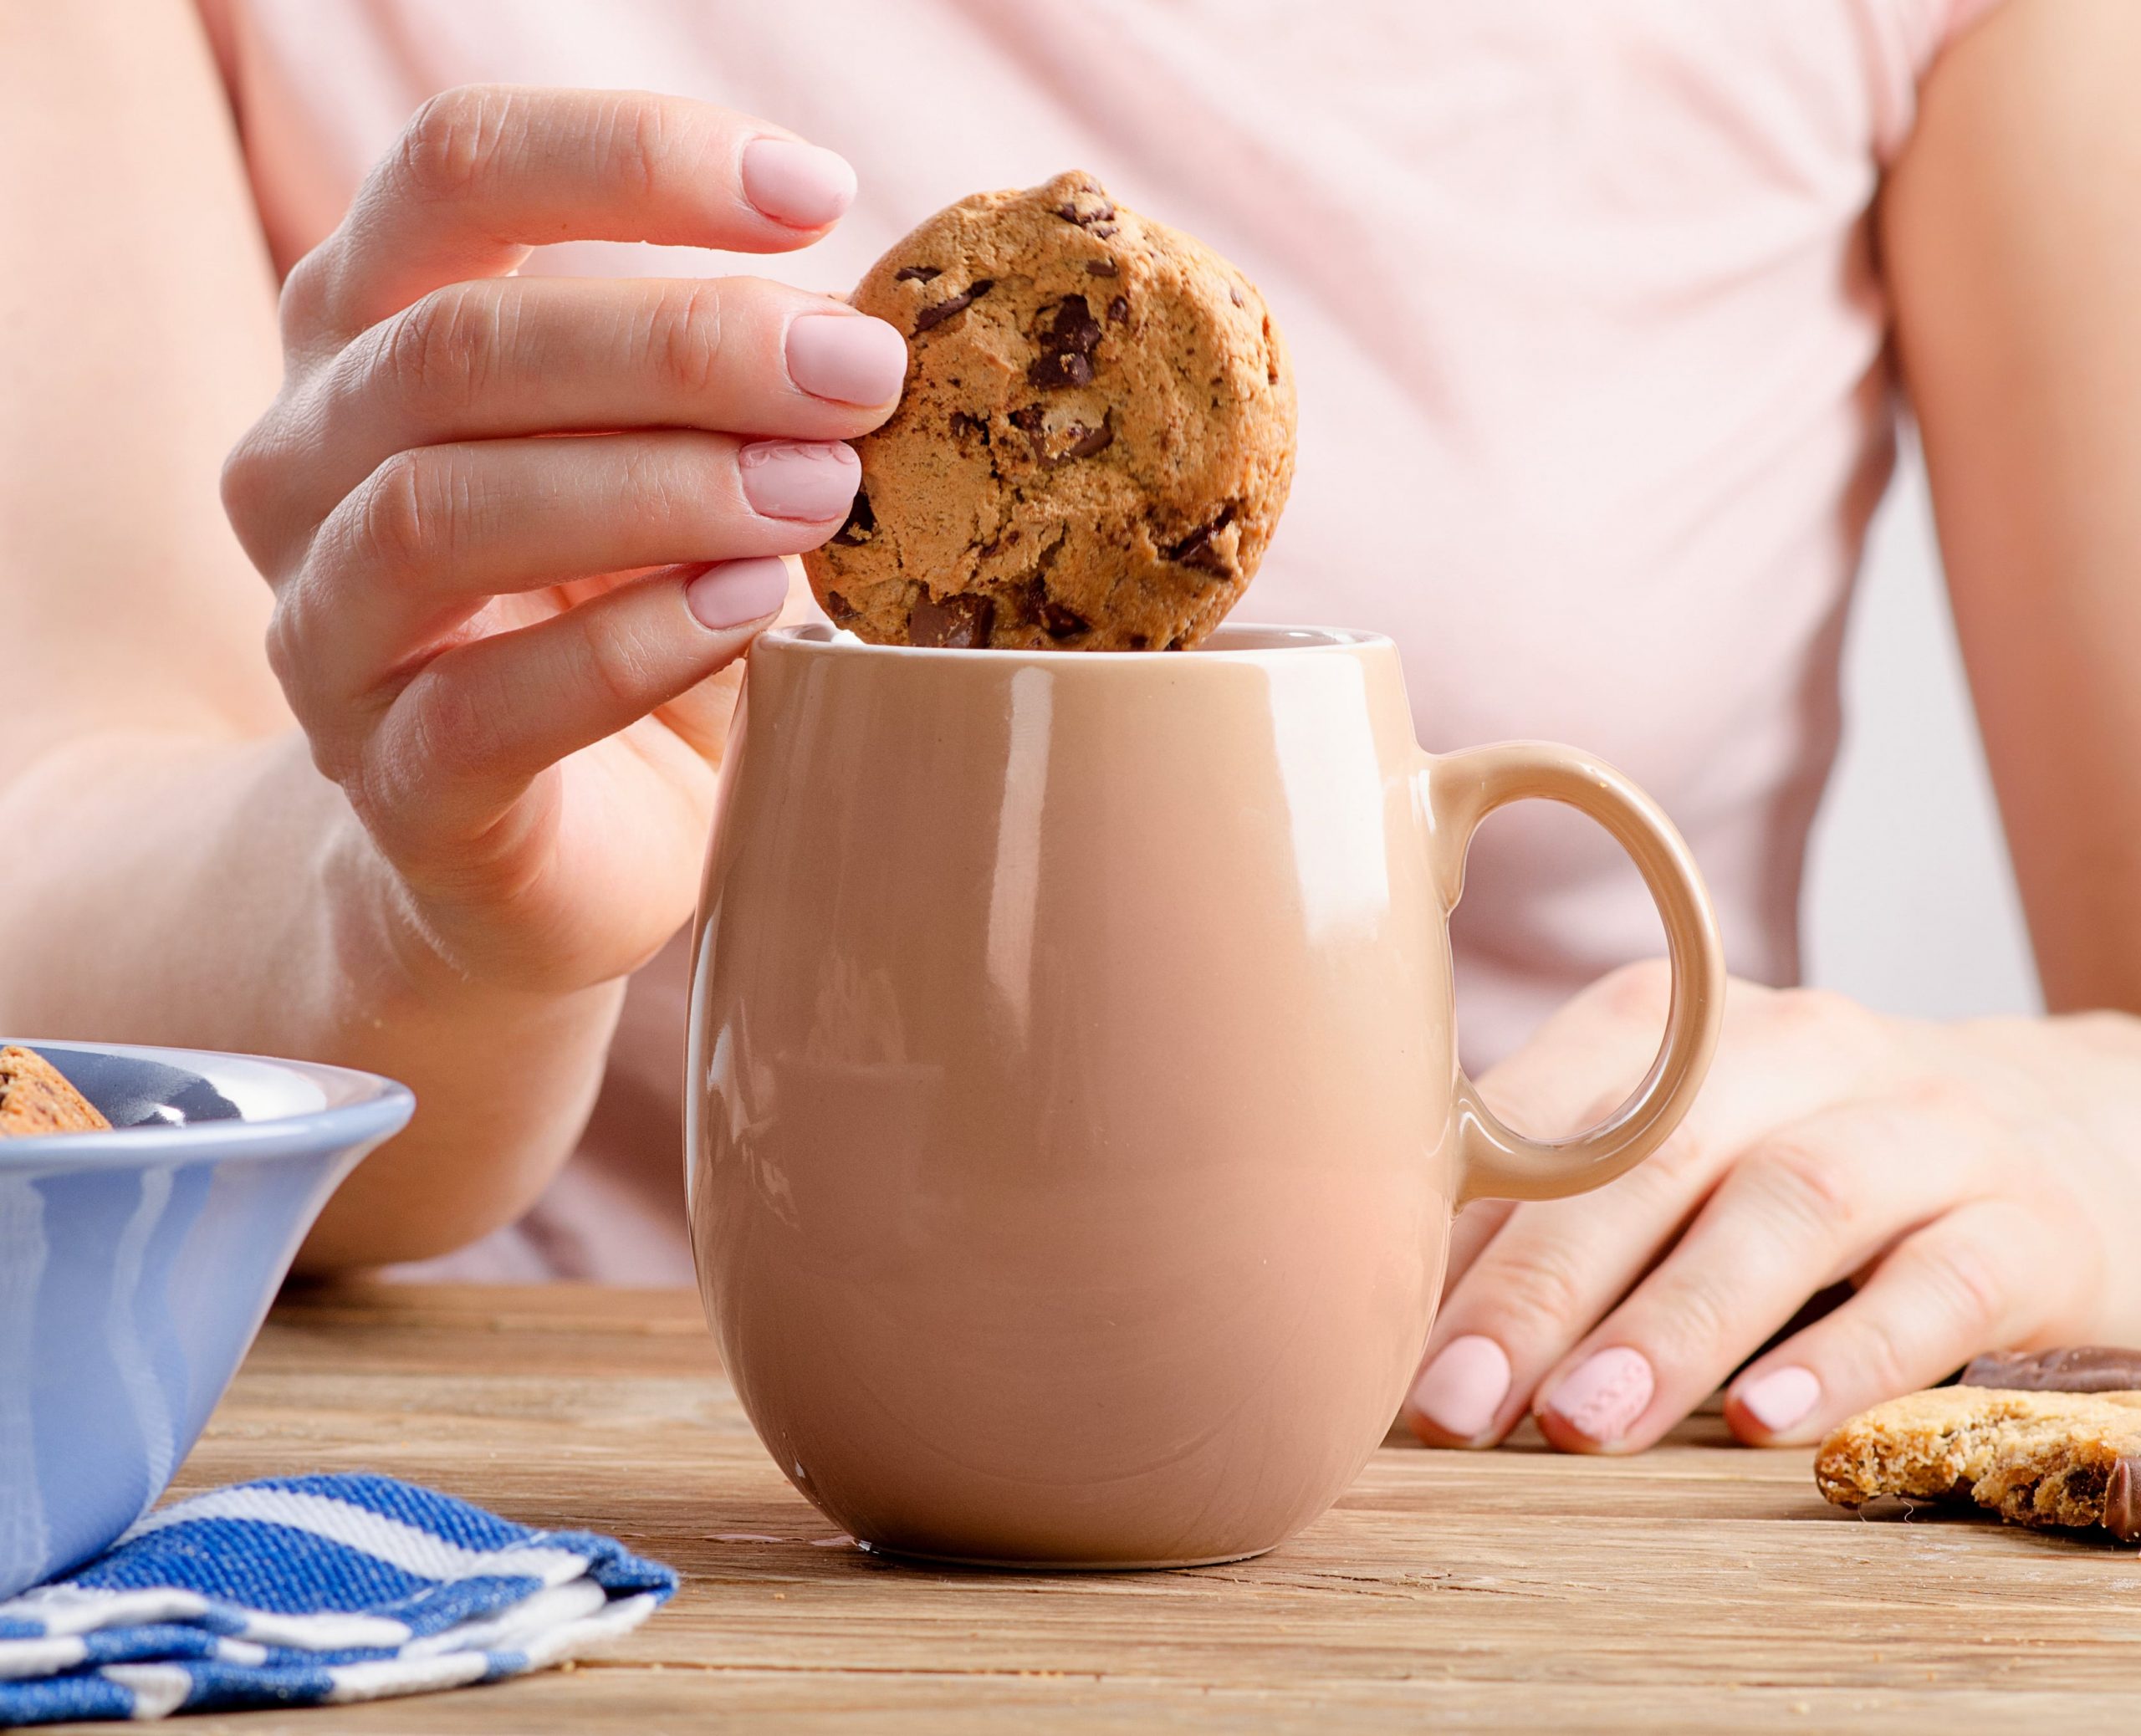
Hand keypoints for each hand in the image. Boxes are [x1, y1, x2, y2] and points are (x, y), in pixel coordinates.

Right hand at [222, 86, 903, 992]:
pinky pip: (485, 707)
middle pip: (457, 344)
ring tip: (819, 493)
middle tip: (859, 373)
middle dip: (685, 345)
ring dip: (660, 489)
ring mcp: (325, 630)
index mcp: (368, 332)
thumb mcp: (674, 462)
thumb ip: (726, 383)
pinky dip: (631, 646)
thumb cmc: (625, 617)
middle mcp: (304, 461)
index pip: (456, 174)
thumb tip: (871, 321)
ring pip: (441, 512)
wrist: (556, 853)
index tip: (817, 192)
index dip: (633, 158)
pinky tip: (752, 612)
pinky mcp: (390, 785)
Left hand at [1404, 962, 2140, 1450]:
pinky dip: (1849, 1355)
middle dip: (1544, 1287)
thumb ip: (1549, 1210)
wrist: (2061, 1131)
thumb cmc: (1799, 1153)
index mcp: (1682, 1020)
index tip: (1385, 1339)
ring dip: (1676, 1323)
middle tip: (1461, 1404)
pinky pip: (1941, 1283)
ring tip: (1585, 1425)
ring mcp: (1925, 1124)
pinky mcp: (2029, 1221)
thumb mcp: (1677, 1148)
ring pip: (1794, 1205)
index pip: (1551, 1110)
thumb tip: (1395, 1314)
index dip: (1462, 1227)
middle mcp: (1802, 1047)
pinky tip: (1765, 1424)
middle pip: (1656, 1153)